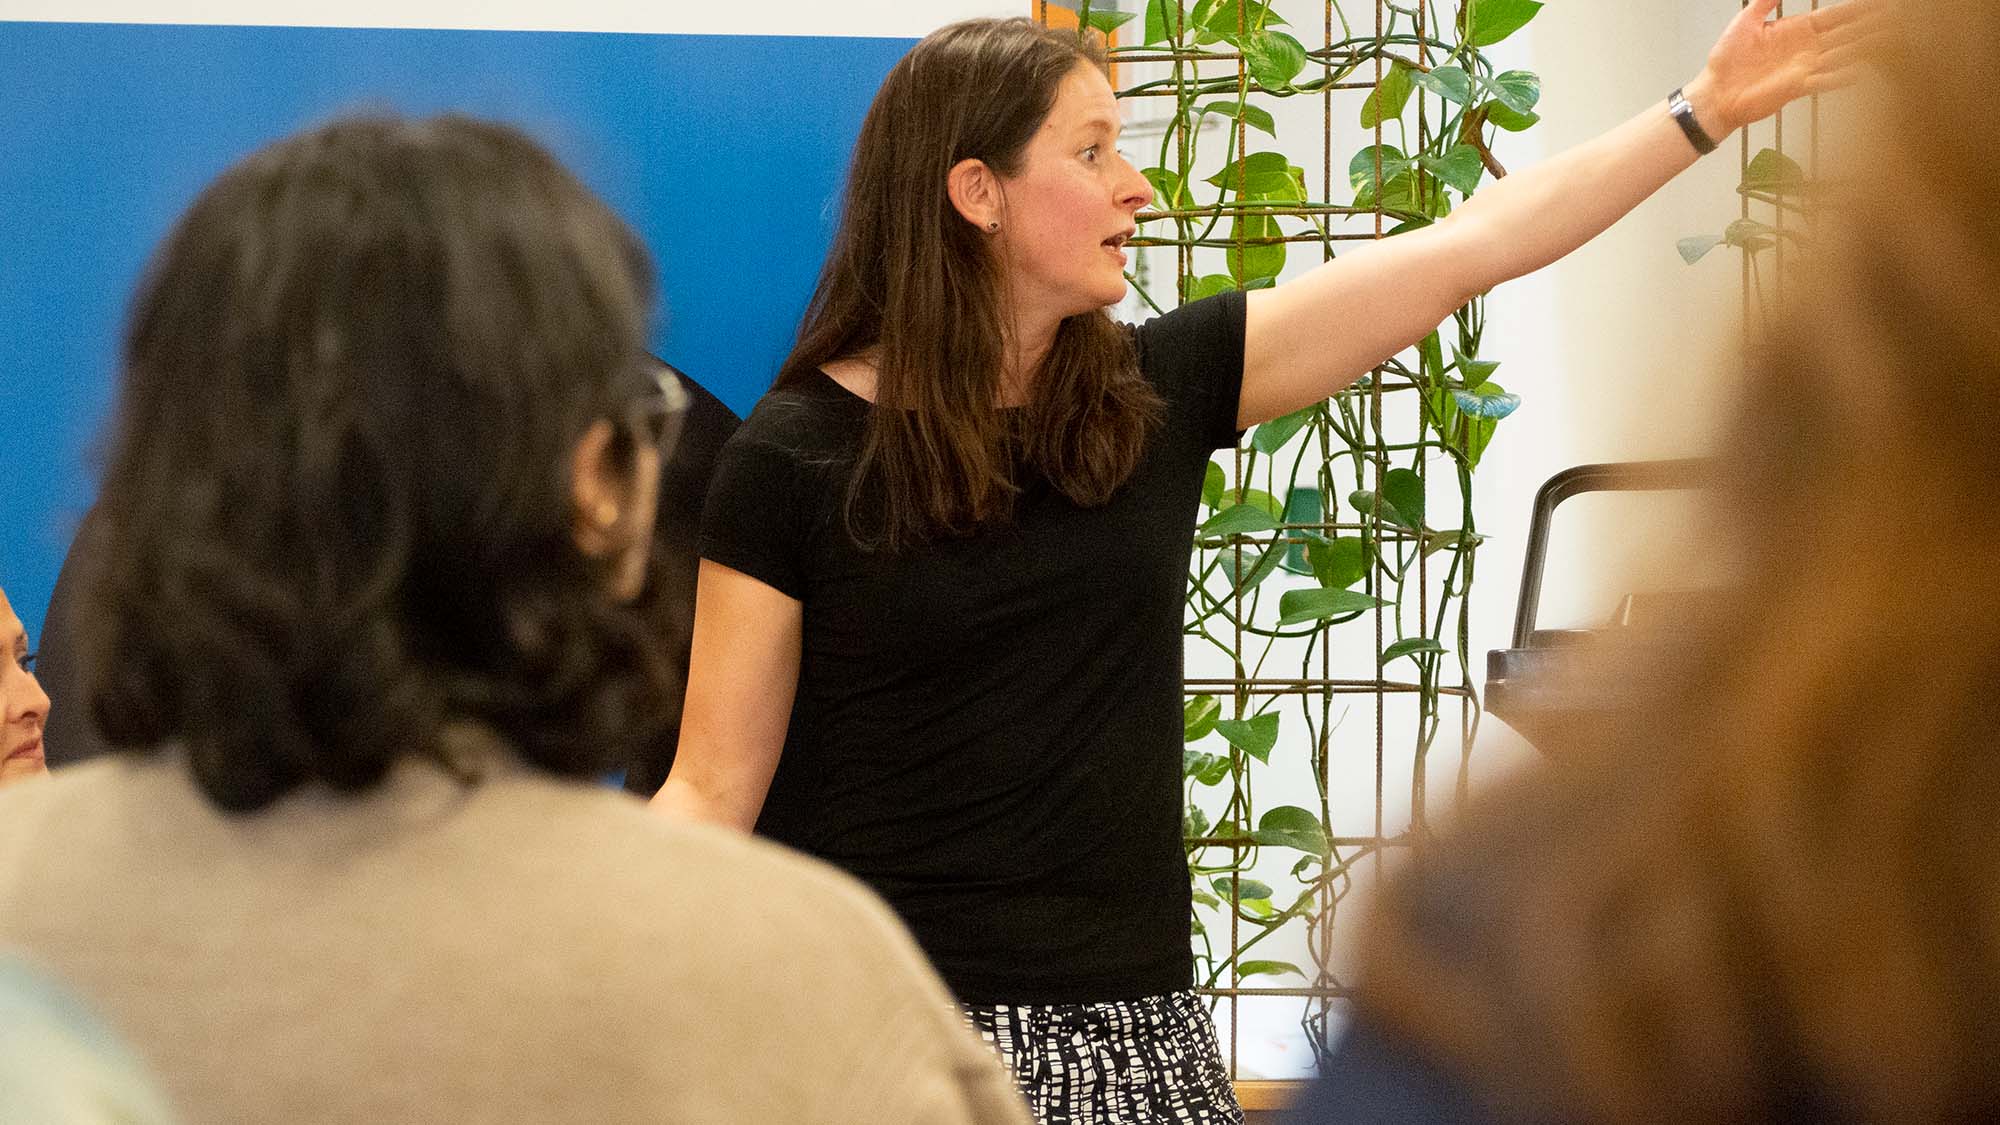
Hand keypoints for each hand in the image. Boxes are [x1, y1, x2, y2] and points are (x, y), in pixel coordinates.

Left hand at [1686, 0, 1886, 136]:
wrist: (1715, 92)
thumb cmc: (1727, 60)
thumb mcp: (1746, 21)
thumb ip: (1766, 1)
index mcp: (1799, 29)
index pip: (1838, 15)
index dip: (1859, 8)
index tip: (1881, 3)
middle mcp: (1808, 48)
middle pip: (1849, 33)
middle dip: (1873, 25)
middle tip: (1899, 19)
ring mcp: (1806, 67)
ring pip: (1844, 54)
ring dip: (1867, 47)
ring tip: (1892, 40)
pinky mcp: (1798, 87)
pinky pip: (1826, 80)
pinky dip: (1843, 75)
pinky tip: (1862, 70)